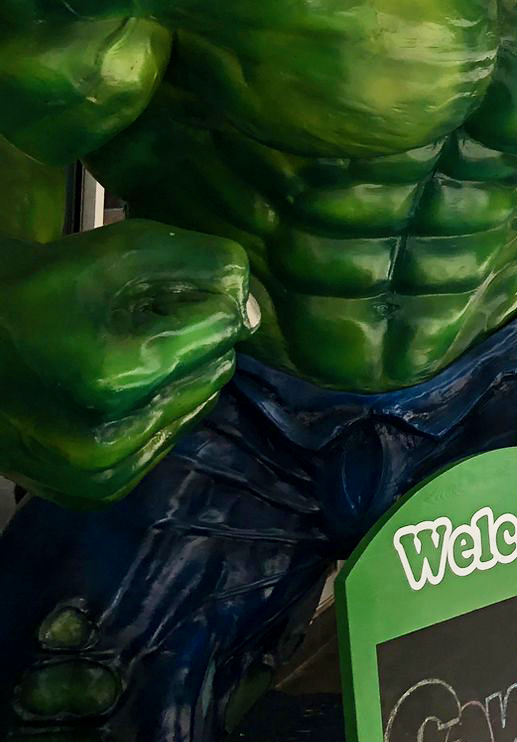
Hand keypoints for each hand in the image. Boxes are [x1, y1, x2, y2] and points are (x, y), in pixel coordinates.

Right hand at [0, 220, 253, 506]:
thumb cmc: (40, 288)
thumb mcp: (123, 250)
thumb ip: (206, 266)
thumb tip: (252, 310)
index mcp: (115, 375)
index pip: (223, 328)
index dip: (200, 299)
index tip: (155, 292)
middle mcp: (107, 439)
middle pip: (213, 369)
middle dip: (188, 339)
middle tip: (128, 324)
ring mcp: (99, 473)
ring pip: (196, 406)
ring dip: (174, 376)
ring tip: (115, 356)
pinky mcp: (94, 491)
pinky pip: (167, 440)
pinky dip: (155, 411)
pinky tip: (116, 390)